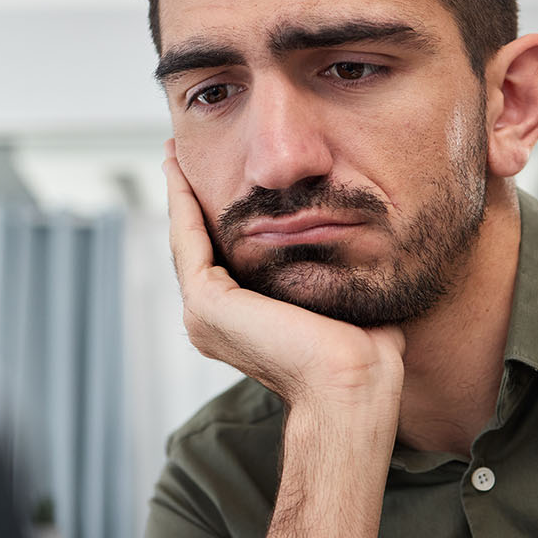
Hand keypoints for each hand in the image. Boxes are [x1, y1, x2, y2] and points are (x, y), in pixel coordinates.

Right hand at [164, 140, 404, 537]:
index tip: (219, 178)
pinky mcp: (206, 304)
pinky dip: (181, 203)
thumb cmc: (362, 351)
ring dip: (178, 194)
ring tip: (174, 154)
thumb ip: (327, 266)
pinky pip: (187, 240)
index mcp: (241, 324)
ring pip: (186, 239)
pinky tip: (180, 170)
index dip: (214, 216)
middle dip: (189, 199)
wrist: (352, 383)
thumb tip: (347, 230)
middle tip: (180, 155)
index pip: (220, 258)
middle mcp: (213, 322)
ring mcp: (204, 315)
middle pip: (196, 245)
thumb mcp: (339, 292)